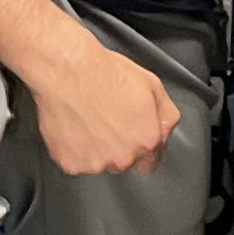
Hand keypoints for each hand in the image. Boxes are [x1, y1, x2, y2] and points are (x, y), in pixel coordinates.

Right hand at [24, 37, 182, 175]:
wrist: (68, 70)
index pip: (150, 162)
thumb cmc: (105, 73)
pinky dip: (75, 149)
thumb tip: (164, 132)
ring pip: (100, 164)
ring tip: (90, 120)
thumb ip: (166, 117)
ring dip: (97, 149)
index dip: (142, 147)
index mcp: (146, 140)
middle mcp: (123, 158)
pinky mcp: (70, 163)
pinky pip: (76, 162)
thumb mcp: (153, 86)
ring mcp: (95, 164)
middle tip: (109, 119)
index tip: (132, 135)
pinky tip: (76, 126)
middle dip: (120, 146)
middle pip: (125, 163)